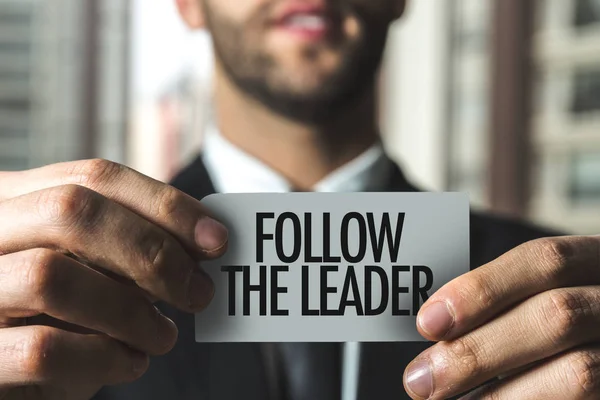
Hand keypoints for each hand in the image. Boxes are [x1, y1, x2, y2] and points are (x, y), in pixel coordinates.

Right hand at [0, 159, 227, 399]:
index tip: (216, 238)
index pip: (95, 177)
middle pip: (71, 210)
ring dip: (131, 311)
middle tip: (198, 292)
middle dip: (152, 251)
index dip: (165, 204)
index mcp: (14, 200)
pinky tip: (130, 363)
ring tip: (164, 336)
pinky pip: (41, 350)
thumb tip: (206, 240)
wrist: (9, 370)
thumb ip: (128, 244)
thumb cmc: (55, 312)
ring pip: (51, 276)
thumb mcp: (89, 267)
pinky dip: (104, 358)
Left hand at [403, 236, 599, 398]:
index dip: (482, 289)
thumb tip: (435, 325)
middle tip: (422, 380)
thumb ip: (506, 303)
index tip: (428, 321)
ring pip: (578, 372)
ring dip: (500, 394)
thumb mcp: (546, 295)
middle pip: (555, 316)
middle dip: (478, 350)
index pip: (545, 260)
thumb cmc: (566, 323)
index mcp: (597, 262)